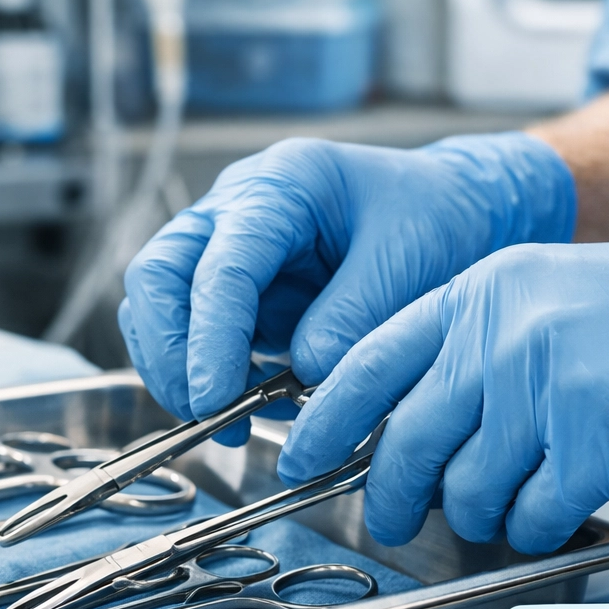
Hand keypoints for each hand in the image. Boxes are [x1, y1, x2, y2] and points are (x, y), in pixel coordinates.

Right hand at [118, 133, 575, 441]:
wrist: (451, 211)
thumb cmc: (432, 218)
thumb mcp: (407, 259)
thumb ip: (353, 317)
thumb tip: (305, 374)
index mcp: (281, 185)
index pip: (221, 263)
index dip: (211, 336)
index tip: (216, 397)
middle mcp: (236, 210)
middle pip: (157, 275)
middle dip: (170, 352)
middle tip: (206, 413)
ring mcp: (225, 249)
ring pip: (159, 307)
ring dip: (178, 370)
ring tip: (229, 423)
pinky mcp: (235, 292)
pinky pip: (191, 334)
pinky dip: (203, 375)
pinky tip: (246, 409)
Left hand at [280, 199, 608, 552]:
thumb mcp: (545, 294)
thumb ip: (472, 345)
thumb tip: (401, 422)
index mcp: (478, 293)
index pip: (367, 361)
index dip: (323, 418)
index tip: (300, 456)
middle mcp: (502, 335)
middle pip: (405, 440)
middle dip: (390, 496)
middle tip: (394, 518)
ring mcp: (548, 386)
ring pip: (466, 490)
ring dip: (477, 516)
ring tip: (510, 502)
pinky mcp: (599, 441)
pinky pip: (529, 516)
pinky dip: (533, 527)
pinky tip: (558, 506)